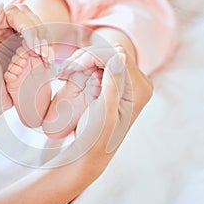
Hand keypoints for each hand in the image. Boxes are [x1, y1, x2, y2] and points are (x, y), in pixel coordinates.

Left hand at [0, 3, 50, 125]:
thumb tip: (1, 6)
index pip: (12, 13)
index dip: (28, 28)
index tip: (37, 49)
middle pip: (24, 15)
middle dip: (38, 33)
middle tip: (45, 55)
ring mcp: (4, 32)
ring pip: (32, 23)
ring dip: (43, 39)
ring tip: (47, 58)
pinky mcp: (14, 41)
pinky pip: (34, 35)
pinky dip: (43, 45)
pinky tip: (46, 58)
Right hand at [55, 50, 152, 167]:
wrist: (90, 150)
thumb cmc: (96, 136)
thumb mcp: (105, 111)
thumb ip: (114, 83)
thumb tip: (121, 54)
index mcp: (139, 89)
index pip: (118, 57)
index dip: (94, 56)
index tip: (72, 66)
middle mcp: (138, 83)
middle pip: (111, 53)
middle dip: (86, 58)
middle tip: (65, 71)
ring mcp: (127, 81)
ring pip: (103, 57)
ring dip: (82, 62)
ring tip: (64, 73)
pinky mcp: (115, 82)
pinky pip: (99, 65)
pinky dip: (83, 67)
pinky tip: (70, 74)